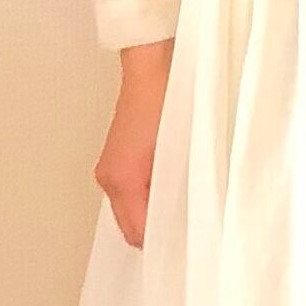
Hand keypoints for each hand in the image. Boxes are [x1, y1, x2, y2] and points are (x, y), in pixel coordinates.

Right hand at [97, 39, 172, 247]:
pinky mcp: (120, 157)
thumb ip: (180, 193)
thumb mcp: (179, 154)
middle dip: (160, 229)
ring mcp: (111, 167)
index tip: (192, 244)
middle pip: (133, 225)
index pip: (139, 234)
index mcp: (120, 181)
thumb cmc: (169, 101)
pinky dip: (153, 195)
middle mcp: (109, 179)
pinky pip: (135, 191)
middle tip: (195, 230)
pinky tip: (177, 188)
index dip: (164, 242)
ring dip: (157, 211)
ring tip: (189, 208)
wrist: (154, 62)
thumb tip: (189, 224)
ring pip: (134, 209)